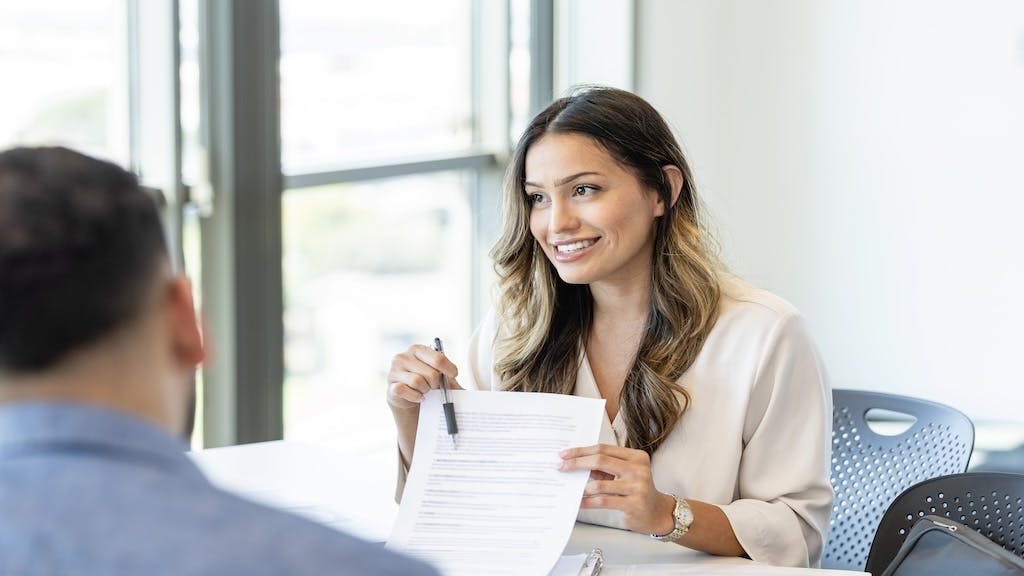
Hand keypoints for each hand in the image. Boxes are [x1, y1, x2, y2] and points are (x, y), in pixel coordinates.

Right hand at [386, 344, 461, 411]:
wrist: (409, 400)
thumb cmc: (426, 383)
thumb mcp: (438, 374)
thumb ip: (446, 373)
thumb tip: (452, 377)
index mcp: (416, 349)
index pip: (438, 358)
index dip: (449, 368)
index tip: (454, 374)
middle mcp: (403, 357)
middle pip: (431, 373)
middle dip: (436, 383)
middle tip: (435, 387)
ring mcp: (394, 371)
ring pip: (418, 381)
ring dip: (426, 390)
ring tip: (425, 391)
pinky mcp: (391, 387)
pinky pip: (405, 390)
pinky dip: (416, 397)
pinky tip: (420, 398)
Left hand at [559, 444, 675, 535]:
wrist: (656, 513)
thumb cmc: (636, 491)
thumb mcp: (623, 474)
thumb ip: (604, 468)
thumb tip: (576, 464)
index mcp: (636, 456)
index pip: (604, 448)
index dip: (582, 450)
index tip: (564, 454)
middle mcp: (638, 469)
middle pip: (600, 460)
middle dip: (577, 463)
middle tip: (561, 466)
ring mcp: (637, 486)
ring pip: (600, 484)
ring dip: (581, 487)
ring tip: (570, 488)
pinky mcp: (634, 504)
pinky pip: (603, 501)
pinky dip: (587, 502)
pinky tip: (579, 502)